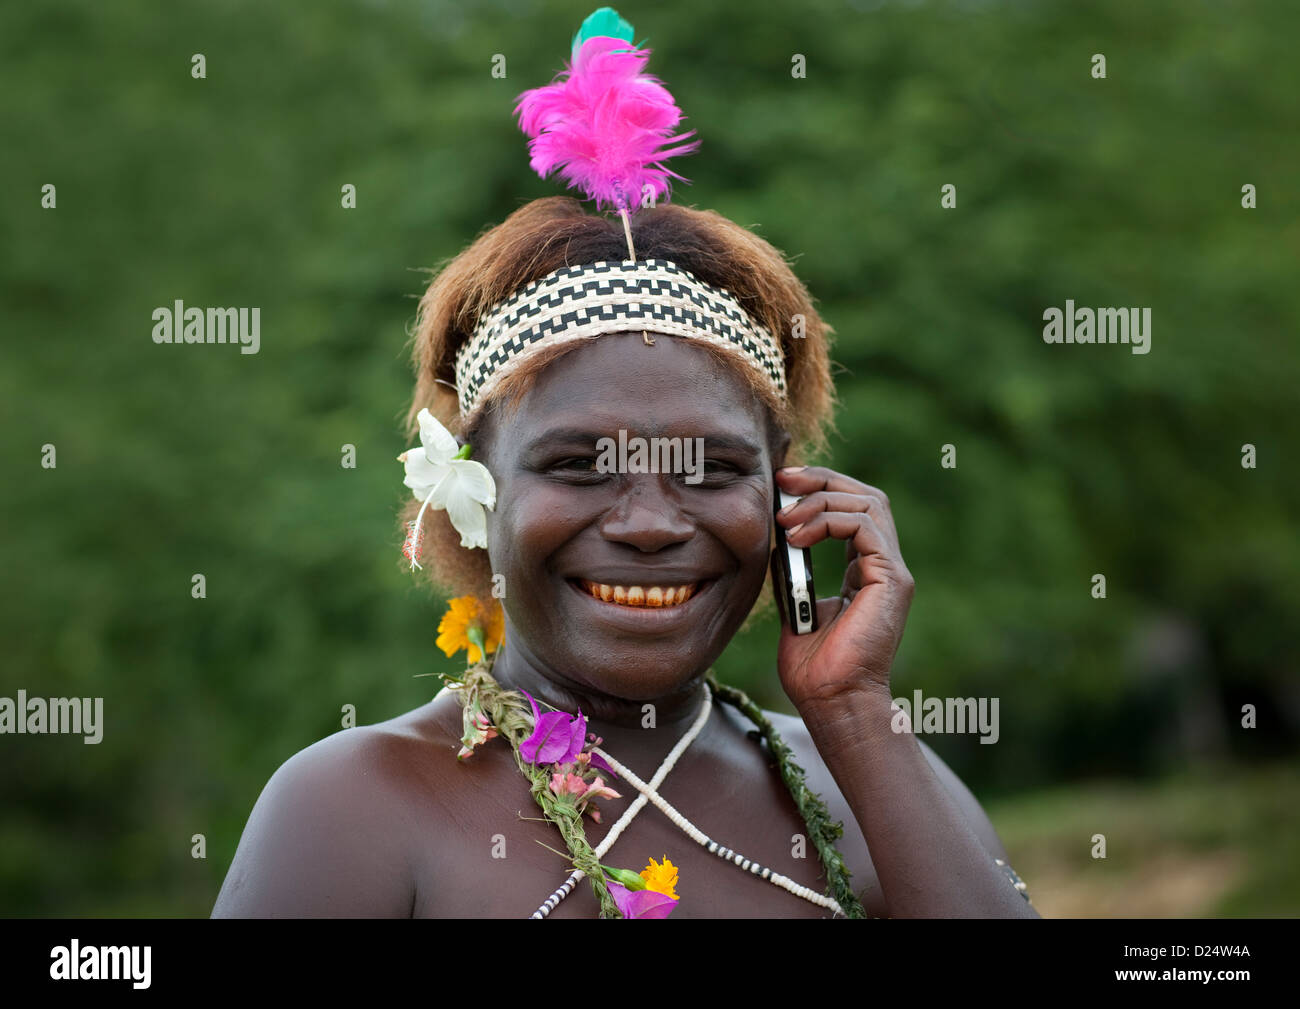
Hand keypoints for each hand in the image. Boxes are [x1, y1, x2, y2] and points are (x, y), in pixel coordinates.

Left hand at [771, 466, 913, 710]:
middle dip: (822, 479)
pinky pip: (865, 527)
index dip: (819, 488)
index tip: (781, 484)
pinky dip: (827, 522)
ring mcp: (892, 571)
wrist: (831, 701)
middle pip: (865, 495)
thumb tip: (775, 541)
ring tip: (784, 518)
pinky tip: (795, 538)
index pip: (852, 508)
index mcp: (864, 570)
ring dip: (820, 500)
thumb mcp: (795, 606)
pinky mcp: (891, 579)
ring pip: (868, 503)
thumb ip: (792, 572)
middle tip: (783, 480)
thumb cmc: (813, 669)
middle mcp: (884, 566)